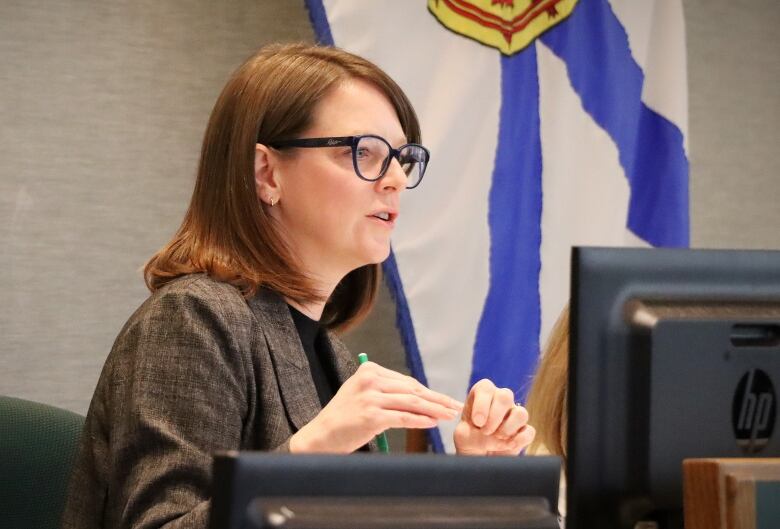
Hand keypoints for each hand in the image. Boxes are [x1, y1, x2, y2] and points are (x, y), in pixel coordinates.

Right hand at [290, 361, 462, 452]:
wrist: (319, 436)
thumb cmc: (342, 419)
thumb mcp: (361, 394)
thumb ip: (385, 390)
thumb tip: (419, 396)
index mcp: (369, 371)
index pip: (406, 381)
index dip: (428, 391)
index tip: (444, 399)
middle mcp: (370, 380)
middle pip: (412, 389)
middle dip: (437, 399)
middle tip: (454, 406)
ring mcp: (370, 397)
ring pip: (412, 402)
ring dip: (434, 410)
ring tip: (449, 415)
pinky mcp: (371, 415)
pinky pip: (403, 417)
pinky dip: (420, 420)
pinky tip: (432, 423)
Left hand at [454, 379, 534, 455]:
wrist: (479, 457)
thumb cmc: (469, 441)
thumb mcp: (461, 435)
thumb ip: (467, 431)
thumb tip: (486, 436)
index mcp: (482, 396)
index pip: (486, 387)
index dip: (482, 403)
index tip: (477, 422)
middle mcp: (500, 401)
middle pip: (505, 395)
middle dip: (494, 416)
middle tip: (485, 431)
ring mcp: (514, 415)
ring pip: (521, 413)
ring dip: (507, 428)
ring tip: (496, 438)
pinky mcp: (524, 432)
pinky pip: (529, 431)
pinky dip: (519, 440)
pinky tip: (508, 445)